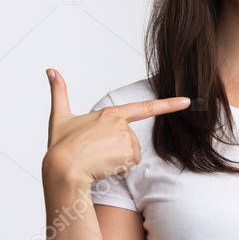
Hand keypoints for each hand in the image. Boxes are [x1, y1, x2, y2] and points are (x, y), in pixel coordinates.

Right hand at [42, 67, 190, 185]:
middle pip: (131, 141)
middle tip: (95, 153)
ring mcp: (127, 139)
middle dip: (117, 150)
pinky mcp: (128, 154)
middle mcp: (122, 125)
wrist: (62, 169)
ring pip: (131, 154)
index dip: (169, 104)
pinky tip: (104, 167)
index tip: (187, 101)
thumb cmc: (60, 145)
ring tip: (98, 160)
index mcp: (110, 114)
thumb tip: (50, 70)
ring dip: (118, 160)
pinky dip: (119, 169)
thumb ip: (59, 92)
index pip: (145, 108)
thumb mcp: (59, 116)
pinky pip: (130, 165)